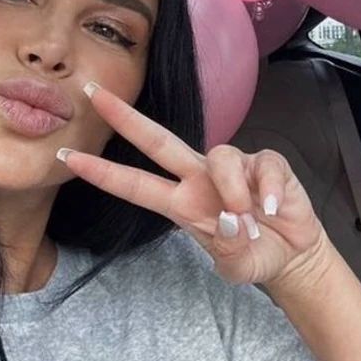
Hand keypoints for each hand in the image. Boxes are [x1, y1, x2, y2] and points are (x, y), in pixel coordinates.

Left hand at [56, 82, 327, 285]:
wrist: (292, 255)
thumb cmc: (254, 255)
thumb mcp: (237, 267)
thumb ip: (229, 250)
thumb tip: (229, 219)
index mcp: (182, 204)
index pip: (134, 184)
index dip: (102, 172)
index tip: (68, 157)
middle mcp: (199, 179)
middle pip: (156, 141)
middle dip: (124, 117)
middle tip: (91, 93)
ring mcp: (233, 167)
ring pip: (219, 156)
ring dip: (232, 191)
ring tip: (247, 221)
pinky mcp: (265, 163)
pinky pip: (261, 165)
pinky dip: (266, 190)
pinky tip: (271, 209)